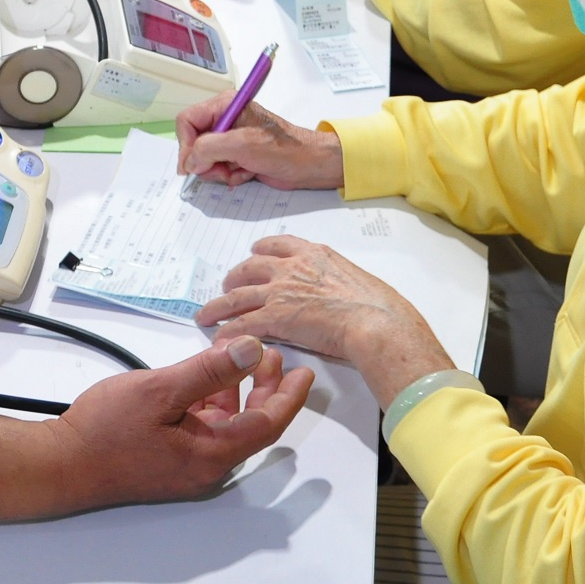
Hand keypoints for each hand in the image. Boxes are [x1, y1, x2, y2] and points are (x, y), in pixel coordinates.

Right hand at [47, 334, 313, 506]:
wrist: (61, 463)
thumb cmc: (106, 430)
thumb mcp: (160, 391)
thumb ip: (209, 371)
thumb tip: (253, 351)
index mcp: (212, 455)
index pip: (267, 425)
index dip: (288, 396)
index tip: (304, 371)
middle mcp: (206, 465)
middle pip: (251, 424)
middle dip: (266, 387)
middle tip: (273, 353)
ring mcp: (187, 463)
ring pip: (227, 423)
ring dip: (237, 389)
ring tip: (238, 353)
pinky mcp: (170, 457)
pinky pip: (204, 426)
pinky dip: (212, 399)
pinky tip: (204, 374)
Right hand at [175, 96, 344, 191]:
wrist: (308, 165)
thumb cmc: (283, 149)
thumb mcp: (242, 145)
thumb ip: (209, 149)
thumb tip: (189, 162)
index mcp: (225, 105)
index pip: (188, 120)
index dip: (186, 144)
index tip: (191, 165)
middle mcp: (225, 120)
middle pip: (194, 142)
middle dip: (206, 161)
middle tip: (222, 169)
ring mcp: (231, 139)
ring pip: (205, 159)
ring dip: (219, 171)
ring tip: (239, 170)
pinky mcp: (237, 155)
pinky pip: (218, 168)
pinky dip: (229, 175)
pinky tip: (247, 173)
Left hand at [196, 237, 451, 404]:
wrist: (376, 322)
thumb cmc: (378, 306)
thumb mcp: (355, 278)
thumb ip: (336, 279)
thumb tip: (338, 293)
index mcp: (314, 254)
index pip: (278, 244)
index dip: (262, 251)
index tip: (255, 255)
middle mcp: (291, 267)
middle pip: (250, 267)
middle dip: (235, 277)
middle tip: (228, 287)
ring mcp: (280, 290)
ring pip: (237, 295)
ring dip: (218, 306)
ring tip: (206, 315)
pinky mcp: (274, 317)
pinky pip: (240, 323)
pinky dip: (226, 331)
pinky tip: (218, 338)